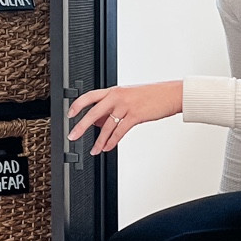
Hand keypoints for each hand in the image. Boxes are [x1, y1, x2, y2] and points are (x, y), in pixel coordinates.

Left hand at [68, 81, 183, 153]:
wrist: (170, 94)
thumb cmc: (152, 96)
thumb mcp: (129, 97)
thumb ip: (113, 107)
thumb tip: (98, 121)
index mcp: (114, 90)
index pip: (90, 96)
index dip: (77, 105)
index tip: (69, 114)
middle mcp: (117, 96)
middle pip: (93, 112)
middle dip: (81, 126)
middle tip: (72, 135)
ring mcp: (126, 105)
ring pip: (106, 125)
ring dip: (98, 140)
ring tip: (93, 149)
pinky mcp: (135, 115)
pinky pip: (119, 131)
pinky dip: (111, 141)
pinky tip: (107, 147)